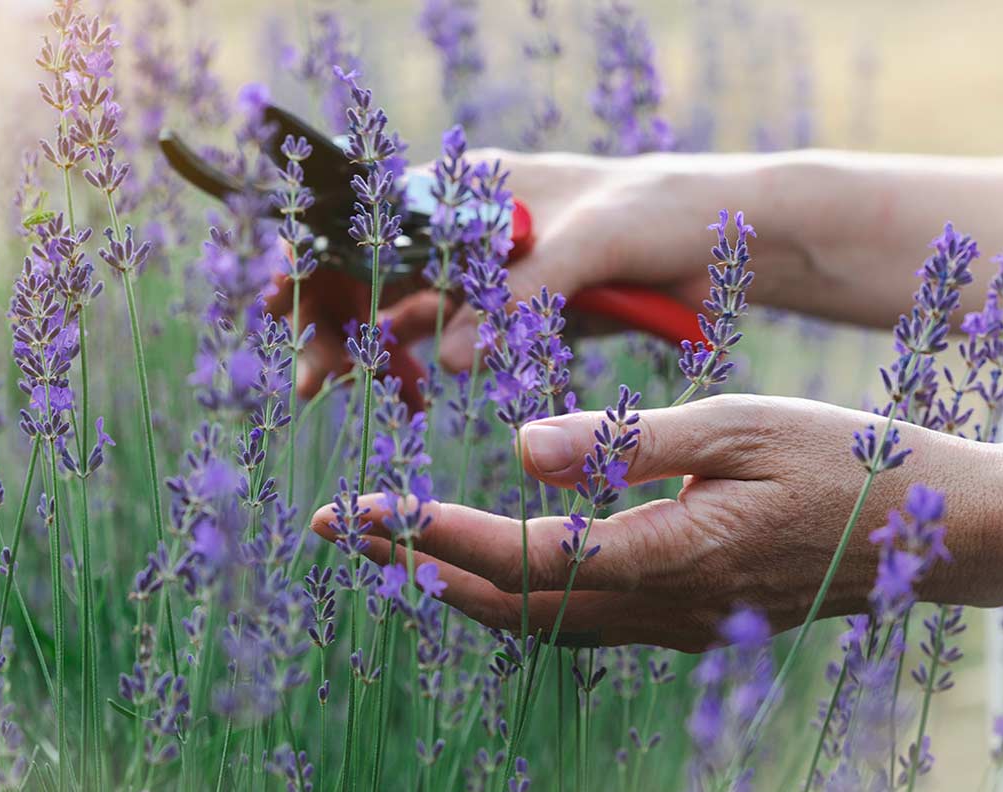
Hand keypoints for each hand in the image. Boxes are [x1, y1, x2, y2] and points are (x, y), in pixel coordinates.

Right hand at [271, 149, 765, 396]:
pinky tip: (399, 395)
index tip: (282, 296)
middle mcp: (462, 226)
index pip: (372, 214)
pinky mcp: (505, 312)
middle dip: (327, 315)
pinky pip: (440, 338)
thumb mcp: (592, 240)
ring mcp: (479, 271)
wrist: (720, 237)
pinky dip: (412, 364)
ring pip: (396, 306)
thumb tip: (449, 357)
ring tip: (326, 390)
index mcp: (471, 185)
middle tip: (309, 376)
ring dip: (358, 345)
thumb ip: (524, 293)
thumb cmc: (656, 213)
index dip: (319, 252)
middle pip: (370, 266)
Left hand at [310, 395, 1002, 651]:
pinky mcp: (685, 619)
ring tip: (391, 547)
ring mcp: (674, 625)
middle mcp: (661, 608)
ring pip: (537, 622)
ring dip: (455, 586)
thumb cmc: (844, 460)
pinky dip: (514, 596)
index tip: (366, 507)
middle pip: (510, 603)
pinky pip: (578, 620)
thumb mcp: (739, 424)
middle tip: (341, 527)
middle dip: (415, 563)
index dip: (434, 533)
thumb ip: (626, 441)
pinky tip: (484, 571)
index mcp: (670, 555)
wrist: (931, 530)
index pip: (522, 556)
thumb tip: (522, 451)